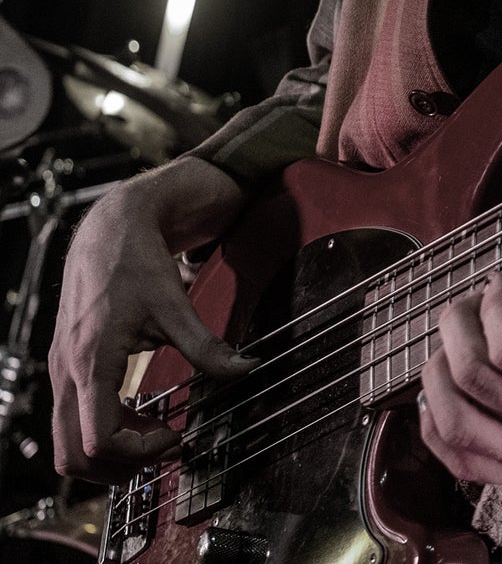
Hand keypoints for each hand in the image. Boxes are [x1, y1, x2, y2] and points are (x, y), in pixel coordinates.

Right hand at [49, 158, 253, 482]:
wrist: (108, 231)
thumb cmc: (136, 263)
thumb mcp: (175, 304)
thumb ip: (206, 345)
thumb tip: (244, 369)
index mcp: (92, 362)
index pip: (99, 440)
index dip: (139, 451)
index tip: (174, 435)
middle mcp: (66, 373)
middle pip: (70, 456)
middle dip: (116, 467)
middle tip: (162, 448)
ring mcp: (61, 372)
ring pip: (66, 443)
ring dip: (108, 452)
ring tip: (155, 434)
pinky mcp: (65, 367)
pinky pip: (71, 420)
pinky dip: (101, 430)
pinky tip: (139, 414)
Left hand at [417, 270, 501, 488]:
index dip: (494, 309)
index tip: (499, 284)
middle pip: (477, 381)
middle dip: (458, 327)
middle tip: (468, 302)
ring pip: (457, 423)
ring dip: (439, 371)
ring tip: (450, 341)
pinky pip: (457, 459)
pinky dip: (434, 421)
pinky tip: (441, 387)